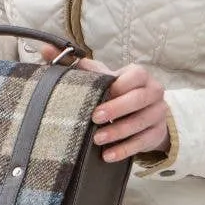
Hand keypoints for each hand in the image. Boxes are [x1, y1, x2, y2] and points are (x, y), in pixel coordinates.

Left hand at [39, 44, 169, 162]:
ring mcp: (159, 113)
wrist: (142, 113)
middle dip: (117, 109)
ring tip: (98, 139)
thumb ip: (76, 64)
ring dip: (118, 132)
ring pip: (141, 123)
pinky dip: (125, 149)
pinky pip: (143, 142)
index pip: (135, 77)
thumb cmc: (116, 92)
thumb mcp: (101, 76)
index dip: (119, 87)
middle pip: (139, 100)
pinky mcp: (158, 133)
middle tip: (95, 118)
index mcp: (140, 75)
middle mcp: (154, 92)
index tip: (101, 95)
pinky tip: (108, 155)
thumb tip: (45, 49)